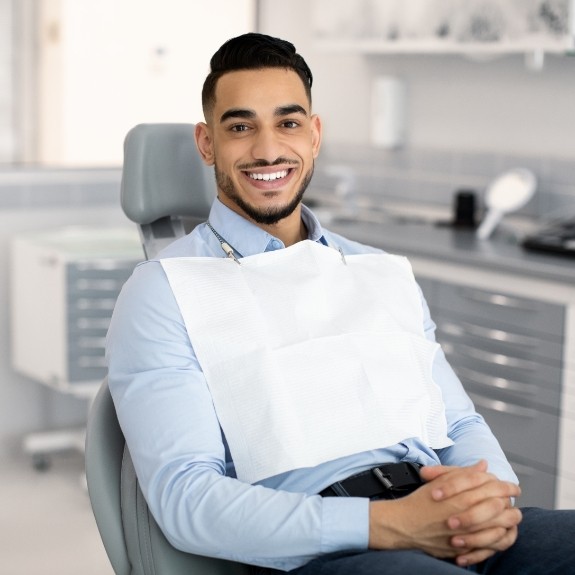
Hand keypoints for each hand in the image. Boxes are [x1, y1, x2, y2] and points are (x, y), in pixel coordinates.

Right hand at [368, 461, 521, 565]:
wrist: (403, 525)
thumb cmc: (420, 502)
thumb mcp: (439, 481)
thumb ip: (463, 473)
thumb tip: (483, 466)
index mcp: (459, 497)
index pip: (491, 487)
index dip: (505, 485)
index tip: (511, 485)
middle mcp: (464, 515)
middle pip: (498, 506)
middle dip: (509, 501)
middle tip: (513, 498)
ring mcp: (465, 535)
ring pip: (498, 527)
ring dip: (508, 520)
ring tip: (512, 514)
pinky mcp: (464, 549)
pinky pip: (490, 546)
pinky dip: (499, 538)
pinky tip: (502, 532)